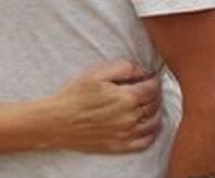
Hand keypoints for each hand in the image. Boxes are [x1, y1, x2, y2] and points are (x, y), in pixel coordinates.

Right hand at [45, 59, 161, 153]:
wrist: (59, 121)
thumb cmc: (75, 94)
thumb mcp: (96, 72)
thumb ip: (122, 68)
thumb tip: (142, 71)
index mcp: (126, 97)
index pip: (152, 88)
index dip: (154, 80)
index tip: (151, 76)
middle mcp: (131, 117)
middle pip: (154, 104)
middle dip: (155, 94)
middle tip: (150, 87)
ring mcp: (127, 134)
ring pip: (154, 123)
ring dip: (156, 111)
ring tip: (151, 103)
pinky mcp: (121, 146)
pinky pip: (146, 141)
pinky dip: (152, 132)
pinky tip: (148, 124)